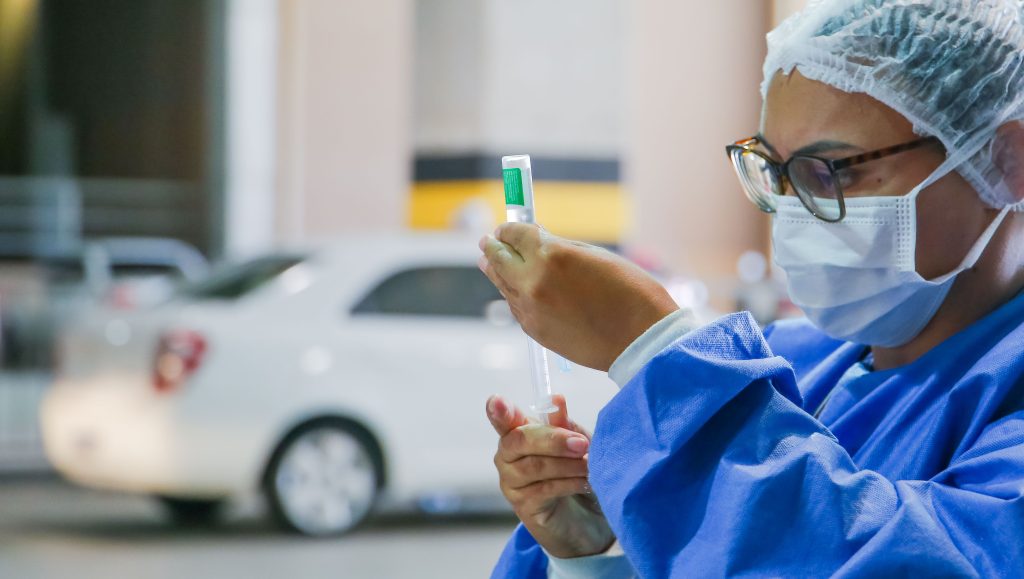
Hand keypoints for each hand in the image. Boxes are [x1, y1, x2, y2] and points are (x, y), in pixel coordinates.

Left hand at [479, 224, 678, 370]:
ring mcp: (531, 309)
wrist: (640, 339)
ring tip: (490, 262)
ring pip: (503, 284)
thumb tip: (534, 239)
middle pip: (499, 259)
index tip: (504, 228)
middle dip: (492, 248)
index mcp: (550, 255)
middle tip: (486, 242)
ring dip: (497, 271)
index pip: (515, 235)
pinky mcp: (534, 331)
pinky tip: (514, 288)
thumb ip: (558, 247)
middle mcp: (533, 281)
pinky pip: (516, 306)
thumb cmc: (629, 291)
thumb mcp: (594, 256)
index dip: (508, 229)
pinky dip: (513, 293)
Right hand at [486, 393, 615, 558]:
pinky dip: (569, 483)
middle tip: (582, 444)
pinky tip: (586, 483)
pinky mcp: (523, 506)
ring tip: (590, 466)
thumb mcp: (578, 443)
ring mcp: (512, 483)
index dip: (499, 411)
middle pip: (519, 440)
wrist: (591, 520)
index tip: (497, 402)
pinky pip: (544, 489)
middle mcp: (508, 457)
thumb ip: (564, 425)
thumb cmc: (578, 474)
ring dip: (568, 465)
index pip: (503, 419)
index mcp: (519, 433)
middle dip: (553, 440)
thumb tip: (556, 400)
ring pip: (534, 466)